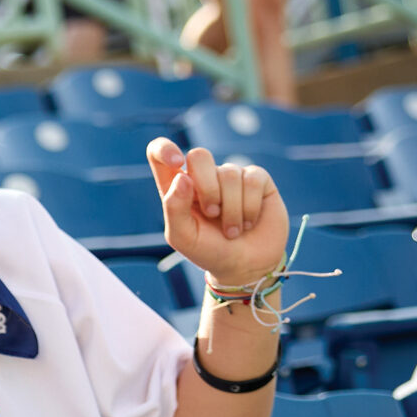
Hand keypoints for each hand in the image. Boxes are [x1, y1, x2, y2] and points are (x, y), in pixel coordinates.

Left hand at [148, 141, 288, 289]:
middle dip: (207, 188)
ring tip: (232, 230)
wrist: (246, 266)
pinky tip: (248, 222)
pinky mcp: (258, 180)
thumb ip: (174, 207)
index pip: (159, 152)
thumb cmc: (209, 251)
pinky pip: (253, 179)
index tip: (176, 162)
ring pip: (229, 173)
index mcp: (178, 187)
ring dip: (231, 209)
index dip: (164, 149)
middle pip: (199, 155)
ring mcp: (231, 176)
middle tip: (212, 214)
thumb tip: (182, 177)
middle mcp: (204, 177)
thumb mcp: (183, 236)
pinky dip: (250, 206)